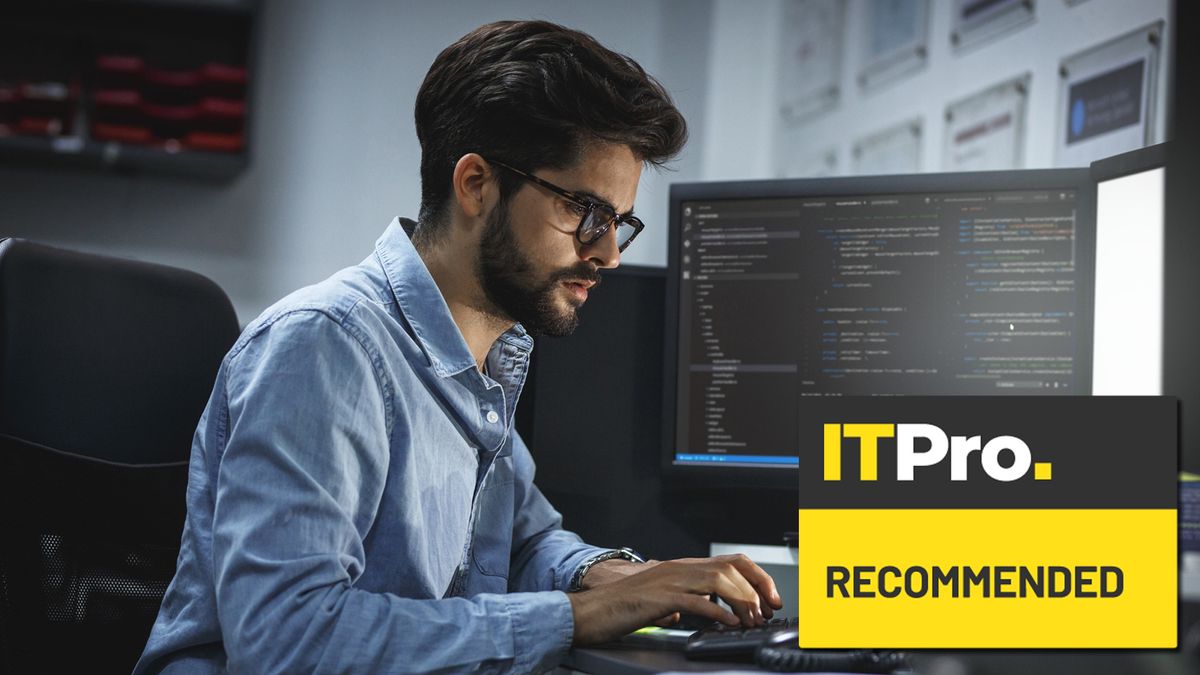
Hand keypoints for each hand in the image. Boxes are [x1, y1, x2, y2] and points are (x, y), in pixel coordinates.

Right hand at [566, 554, 783, 645]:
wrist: (590, 611)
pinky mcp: (659, 598)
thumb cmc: (622, 608)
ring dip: (742, 600)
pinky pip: (697, 601)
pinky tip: (729, 624)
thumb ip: (684, 600)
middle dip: (757, 588)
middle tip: (767, 611)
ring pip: (718, 580)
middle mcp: (679, 568)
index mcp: (682, 567)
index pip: (730, 561)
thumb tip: (703, 612)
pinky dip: (719, 613)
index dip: (756, 577)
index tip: (770, 598)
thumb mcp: (662, 600)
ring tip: (751, 620)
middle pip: (730, 567)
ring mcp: (669, 581)